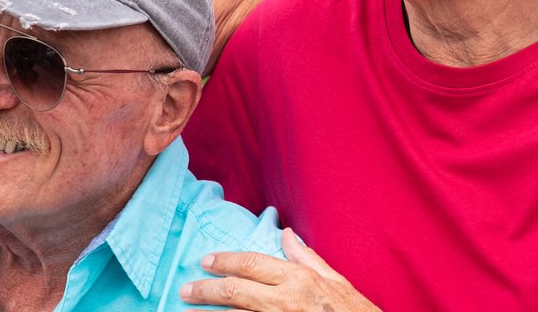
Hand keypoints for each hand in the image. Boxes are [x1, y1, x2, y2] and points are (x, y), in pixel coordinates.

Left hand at [180, 228, 379, 310]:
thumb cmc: (352, 311)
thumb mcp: (334, 280)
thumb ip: (306, 258)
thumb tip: (285, 235)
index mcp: (298, 279)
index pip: (251, 264)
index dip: (225, 261)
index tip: (205, 261)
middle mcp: (284, 300)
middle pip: (236, 291)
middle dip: (206, 290)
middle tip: (185, 290)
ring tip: (187, 311)